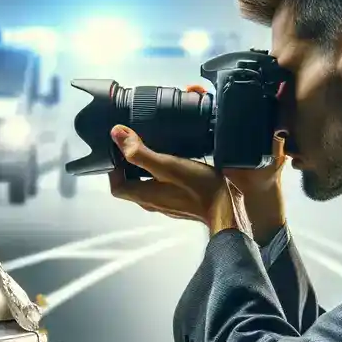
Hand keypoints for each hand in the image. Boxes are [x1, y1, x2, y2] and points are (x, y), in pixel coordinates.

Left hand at [108, 84, 287, 242]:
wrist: (228, 207)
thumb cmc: (198, 188)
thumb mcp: (167, 165)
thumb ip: (140, 153)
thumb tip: (116, 134)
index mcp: (144, 196)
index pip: (116, 186)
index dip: (112, 168)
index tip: (118, 148)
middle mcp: (152, 202)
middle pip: (130, 184)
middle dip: (127, 164)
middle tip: (134, 141)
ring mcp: (167, 203)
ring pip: (147, 184)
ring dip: (144, 166)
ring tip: (151, 145)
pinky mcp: (180, 200)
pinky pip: (162, 185)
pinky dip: (160, 171)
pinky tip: (171, 158)